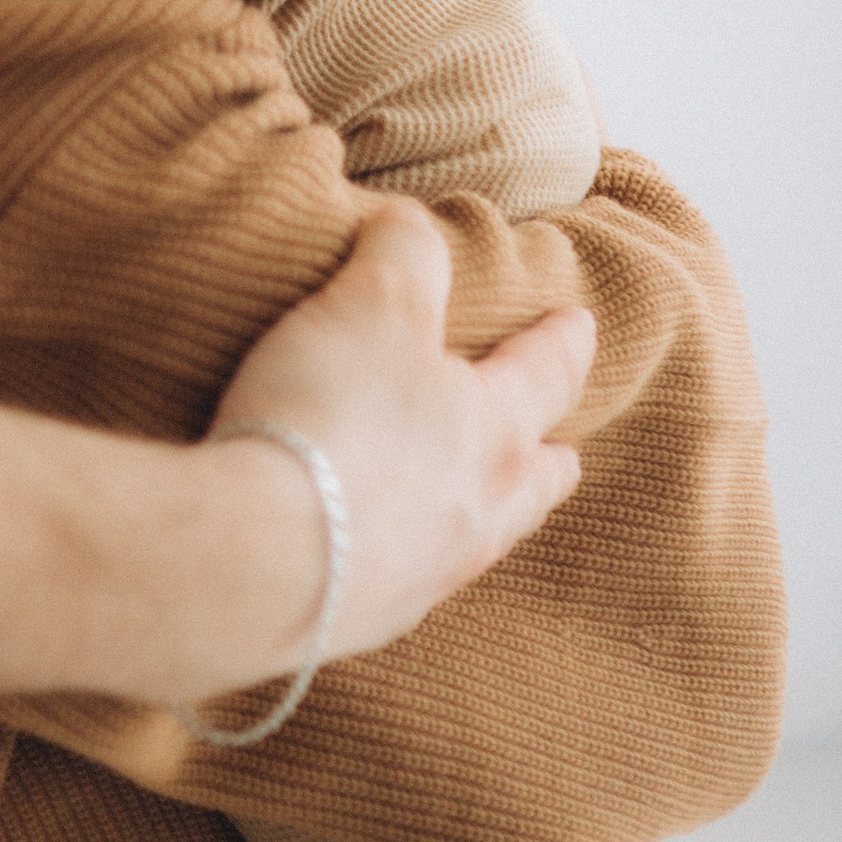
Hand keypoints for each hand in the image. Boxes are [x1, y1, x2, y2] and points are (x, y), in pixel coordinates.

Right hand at [209, 202, 592, 664]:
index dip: (563, 341)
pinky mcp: (366, 617)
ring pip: (481, 539)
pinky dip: (410, 557)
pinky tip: (385, 552)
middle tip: (563, 447)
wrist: (259, 557)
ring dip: (488, 515)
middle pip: (534, 480)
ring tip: (480, 504)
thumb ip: (403, 252)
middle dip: (550, 456)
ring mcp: (427, 573)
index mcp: (495, 429)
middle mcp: (478, 509)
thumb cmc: (333, 417)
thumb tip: (414, 224)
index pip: (547, 375)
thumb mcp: (372, 301)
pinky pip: (409, 581)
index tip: (581, 324)